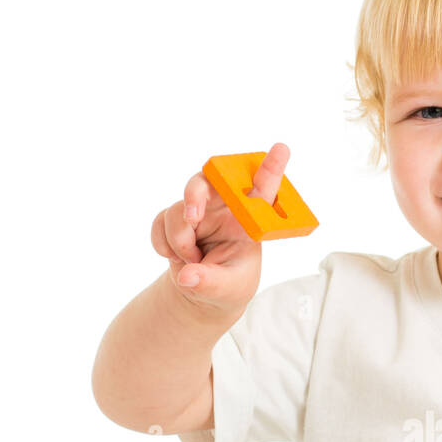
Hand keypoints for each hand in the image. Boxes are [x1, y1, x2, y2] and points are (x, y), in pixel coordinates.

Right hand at [150, 142, 290, 314]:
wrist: (202, 293)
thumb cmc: (229, 284)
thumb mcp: (227, 289)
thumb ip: (209, 283)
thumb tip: (188, 277)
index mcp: (248, 221)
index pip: (262, 191)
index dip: (271, 168)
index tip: (281, 149)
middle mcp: (223, 209)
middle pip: (208, 182)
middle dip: (196, 194)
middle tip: (192, 216)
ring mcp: (198, 211)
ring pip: (179, 209)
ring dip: (180, 239)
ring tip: (192, 261)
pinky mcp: (175, 219)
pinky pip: (160, 222)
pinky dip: (163, 244)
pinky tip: (176, 258)